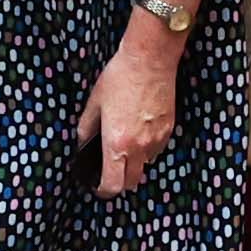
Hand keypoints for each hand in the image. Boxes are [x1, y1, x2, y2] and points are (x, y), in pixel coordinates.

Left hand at [78, 23, 180, 197]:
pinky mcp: (168, 130)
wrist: (150, 60)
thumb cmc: (120, 77)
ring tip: (125, 144)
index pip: (113, 184)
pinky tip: (139, 130)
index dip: (103, 190)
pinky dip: (147, 148)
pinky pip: (156, 150)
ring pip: (145, 165)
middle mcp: (139, 147)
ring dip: (134, 163)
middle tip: (109, 170)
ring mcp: (157, 140)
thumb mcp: (94, 103)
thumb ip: (86, 128)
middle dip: (119, 181)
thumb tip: (82, 142)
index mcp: (116, 143)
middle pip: (131, 182)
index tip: (98, 186)